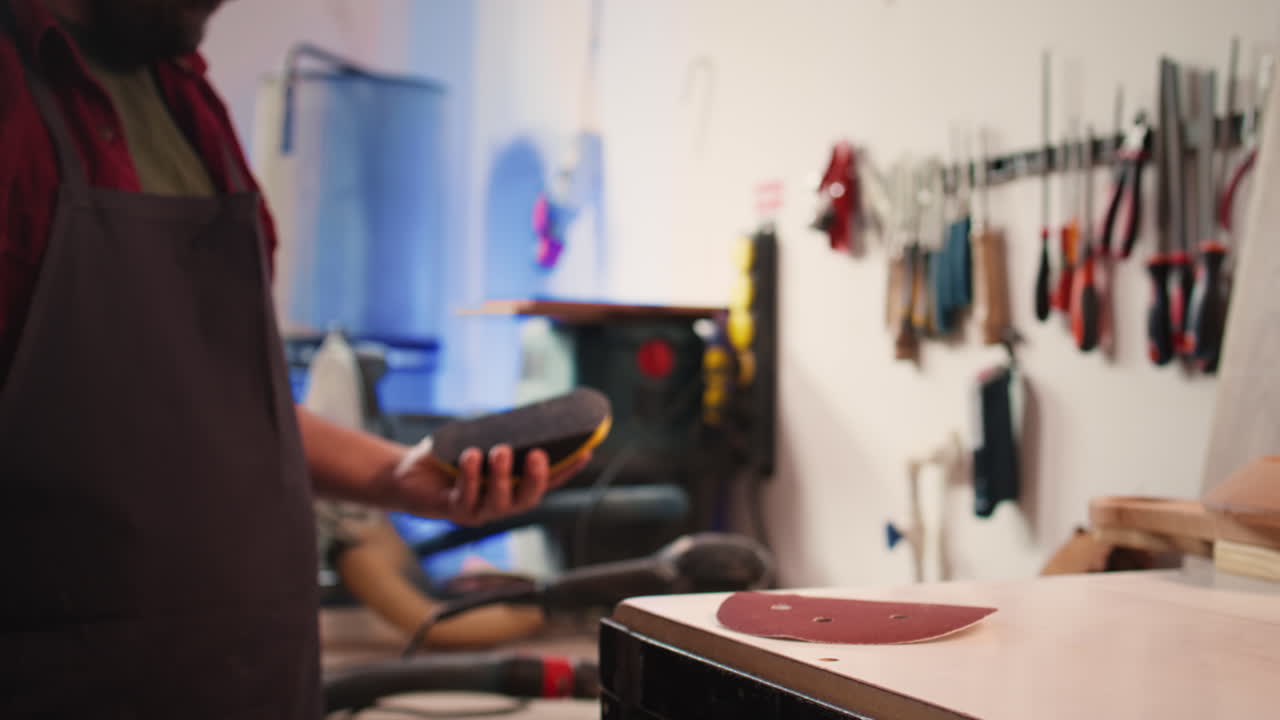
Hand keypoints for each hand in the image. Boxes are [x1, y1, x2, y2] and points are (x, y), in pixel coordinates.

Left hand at [382, 440, 589, 525]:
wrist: (405, 473)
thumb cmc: (446, 457)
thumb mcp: (476, 439)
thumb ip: (496, 434)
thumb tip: (518, 416)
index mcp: (511, 488)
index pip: (547, 482)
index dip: (568, 471)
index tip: (586, 452)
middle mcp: (499, 504)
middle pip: (528, 499)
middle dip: (536, 478)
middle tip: (538, 454)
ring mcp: (477, 511)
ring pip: (498, 501)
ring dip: (501, 476)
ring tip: (501, 450)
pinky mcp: (452, 511)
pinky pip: (465, 497)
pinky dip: (470, 474)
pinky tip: (470, 455)